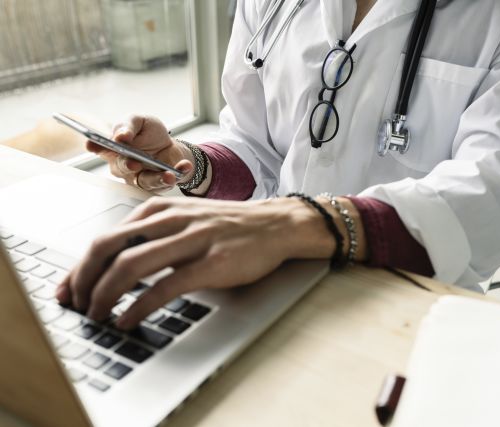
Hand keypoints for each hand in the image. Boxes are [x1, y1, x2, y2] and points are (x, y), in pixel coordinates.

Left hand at [55, 196, 337, 328]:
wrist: (275, 225)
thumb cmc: (230, 226)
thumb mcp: (185, 221)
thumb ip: (153, 236)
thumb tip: (116, 264)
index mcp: (160, 209)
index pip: (106, 236)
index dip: (80, 266)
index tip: (68, 289)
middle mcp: (170, 220)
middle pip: (108, 247)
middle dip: (83, 280)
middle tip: (76, 304)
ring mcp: (191, 239)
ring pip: (131, 265)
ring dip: (104, 295)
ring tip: (97, 316)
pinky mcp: (211, 262)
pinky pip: (165, 286)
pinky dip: (139, 306)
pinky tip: (128, 319)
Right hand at [89, 115, 193, 191]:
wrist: (170, 145)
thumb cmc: (149, 133)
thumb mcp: (140, 122)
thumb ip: (129, 126)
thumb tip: (121, 136)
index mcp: (114, 147)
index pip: (100, 147)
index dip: (95, 146)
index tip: (92, 144)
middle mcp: (123, 165)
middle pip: (121, 168)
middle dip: (127, 165)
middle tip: (134, 162)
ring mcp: (139, 177)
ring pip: (144, 181)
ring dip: (157, 178)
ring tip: (168, 174)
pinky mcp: (156, 184)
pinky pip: (165, 183)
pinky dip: (177, 174)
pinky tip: (184, 166)